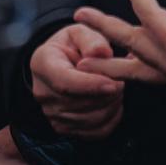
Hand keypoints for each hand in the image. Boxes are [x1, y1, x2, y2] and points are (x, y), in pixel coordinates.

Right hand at [30, 23, 123, 138]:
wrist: (62, 61)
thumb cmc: (73, 44)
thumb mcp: (80, 31)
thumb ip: (91, 39)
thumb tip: (101, 52)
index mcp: (42, 63)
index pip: (65, 82)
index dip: (91, 85)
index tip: (113, 83)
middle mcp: (43, 92)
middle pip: (80, 103)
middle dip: (108, 94)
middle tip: (123, 79)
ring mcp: (51, 114)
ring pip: (90, 120)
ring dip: (112, 105)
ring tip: (119, 87)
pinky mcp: (64, 128)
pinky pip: (94, 133)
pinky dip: (111, 120)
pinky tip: (115, 103)